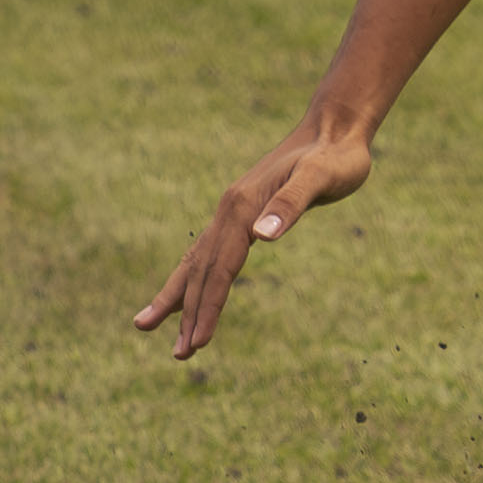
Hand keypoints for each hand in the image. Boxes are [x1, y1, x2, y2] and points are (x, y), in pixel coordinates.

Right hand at [132, 120, 376, 357]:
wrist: (336, 127)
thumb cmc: (336, 156)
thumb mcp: (321, 177)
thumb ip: (292, 204)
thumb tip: (261, 236)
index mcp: (242, 207)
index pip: (220, 269)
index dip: (208, 306)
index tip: (198, 342)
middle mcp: (231, 210)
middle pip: (202, 270)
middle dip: (188, 313)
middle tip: (179, 355)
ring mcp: (233, 211)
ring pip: (198, 261)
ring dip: (178, 296)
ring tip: (147, 325)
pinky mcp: (243, 212)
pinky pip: (210, 251)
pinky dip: (193, 274)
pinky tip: (186, 289)